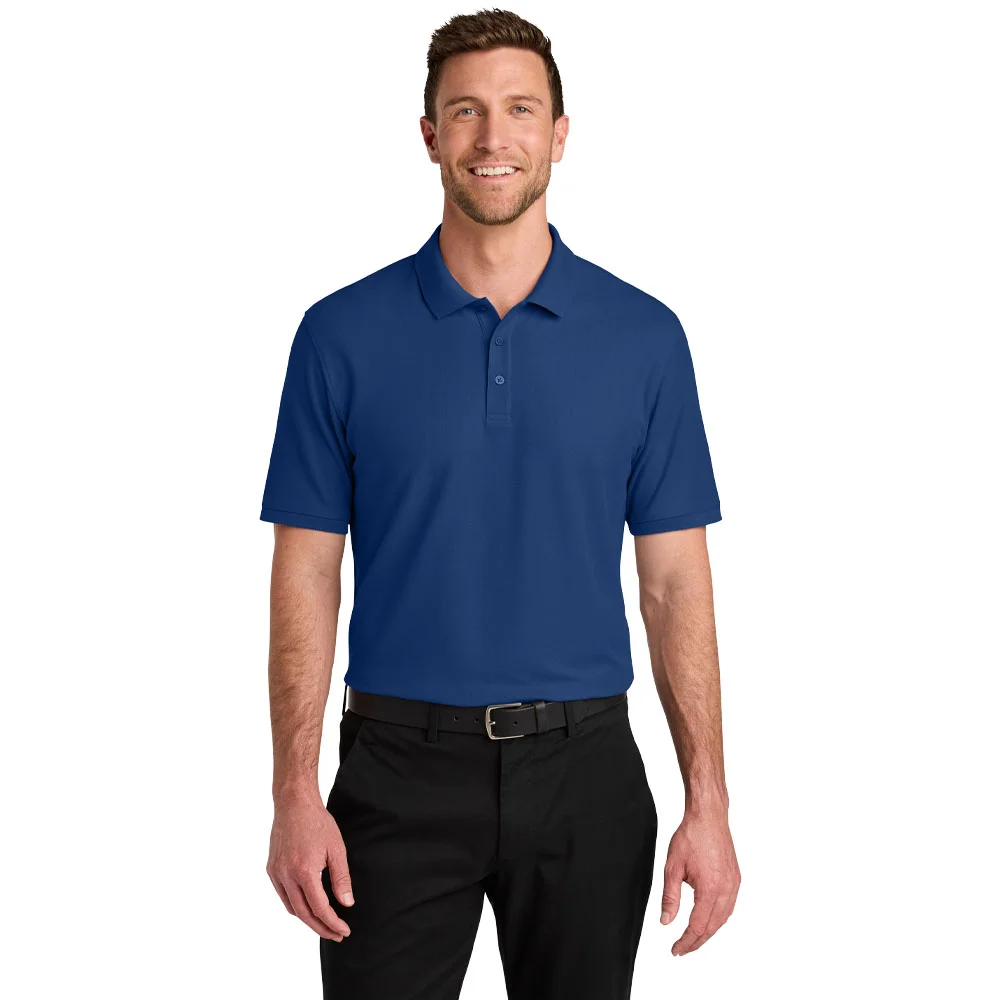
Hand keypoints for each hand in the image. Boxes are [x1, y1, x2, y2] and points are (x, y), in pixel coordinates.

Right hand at [266, 796, 354, 940]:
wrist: (294, 803)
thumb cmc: (318, 823)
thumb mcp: (337, 849)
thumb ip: (341, 878)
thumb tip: (347, 903)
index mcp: (304, 871)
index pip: (319, 908)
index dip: (332, 923)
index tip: (344, 930)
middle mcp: (286, 876)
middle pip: (303, 914)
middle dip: (321, 928)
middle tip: (336, 935)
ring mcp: (276, 873)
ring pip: (291, 907)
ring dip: (307, 919)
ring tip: (324, 923)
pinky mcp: (271, 869)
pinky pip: (283, 895)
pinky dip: (295, 905)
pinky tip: (307, 905)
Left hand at [660, 809, 739, 954]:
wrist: (708, 816)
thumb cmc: (691, 836)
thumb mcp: (672, 867)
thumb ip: (670, 897)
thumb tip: (666, 922)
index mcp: (710, 889)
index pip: (698, 926)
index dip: (686, 942)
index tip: (675, 950)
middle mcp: (726, 889)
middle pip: (712, 927)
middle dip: (696, 942)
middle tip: (682, 949)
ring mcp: (734, 884)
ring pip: (723, 919)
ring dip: (708, 932)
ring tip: (693, 939)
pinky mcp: (736, 878)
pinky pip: (729, 907)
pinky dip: (718, 919)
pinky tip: (708, 920)